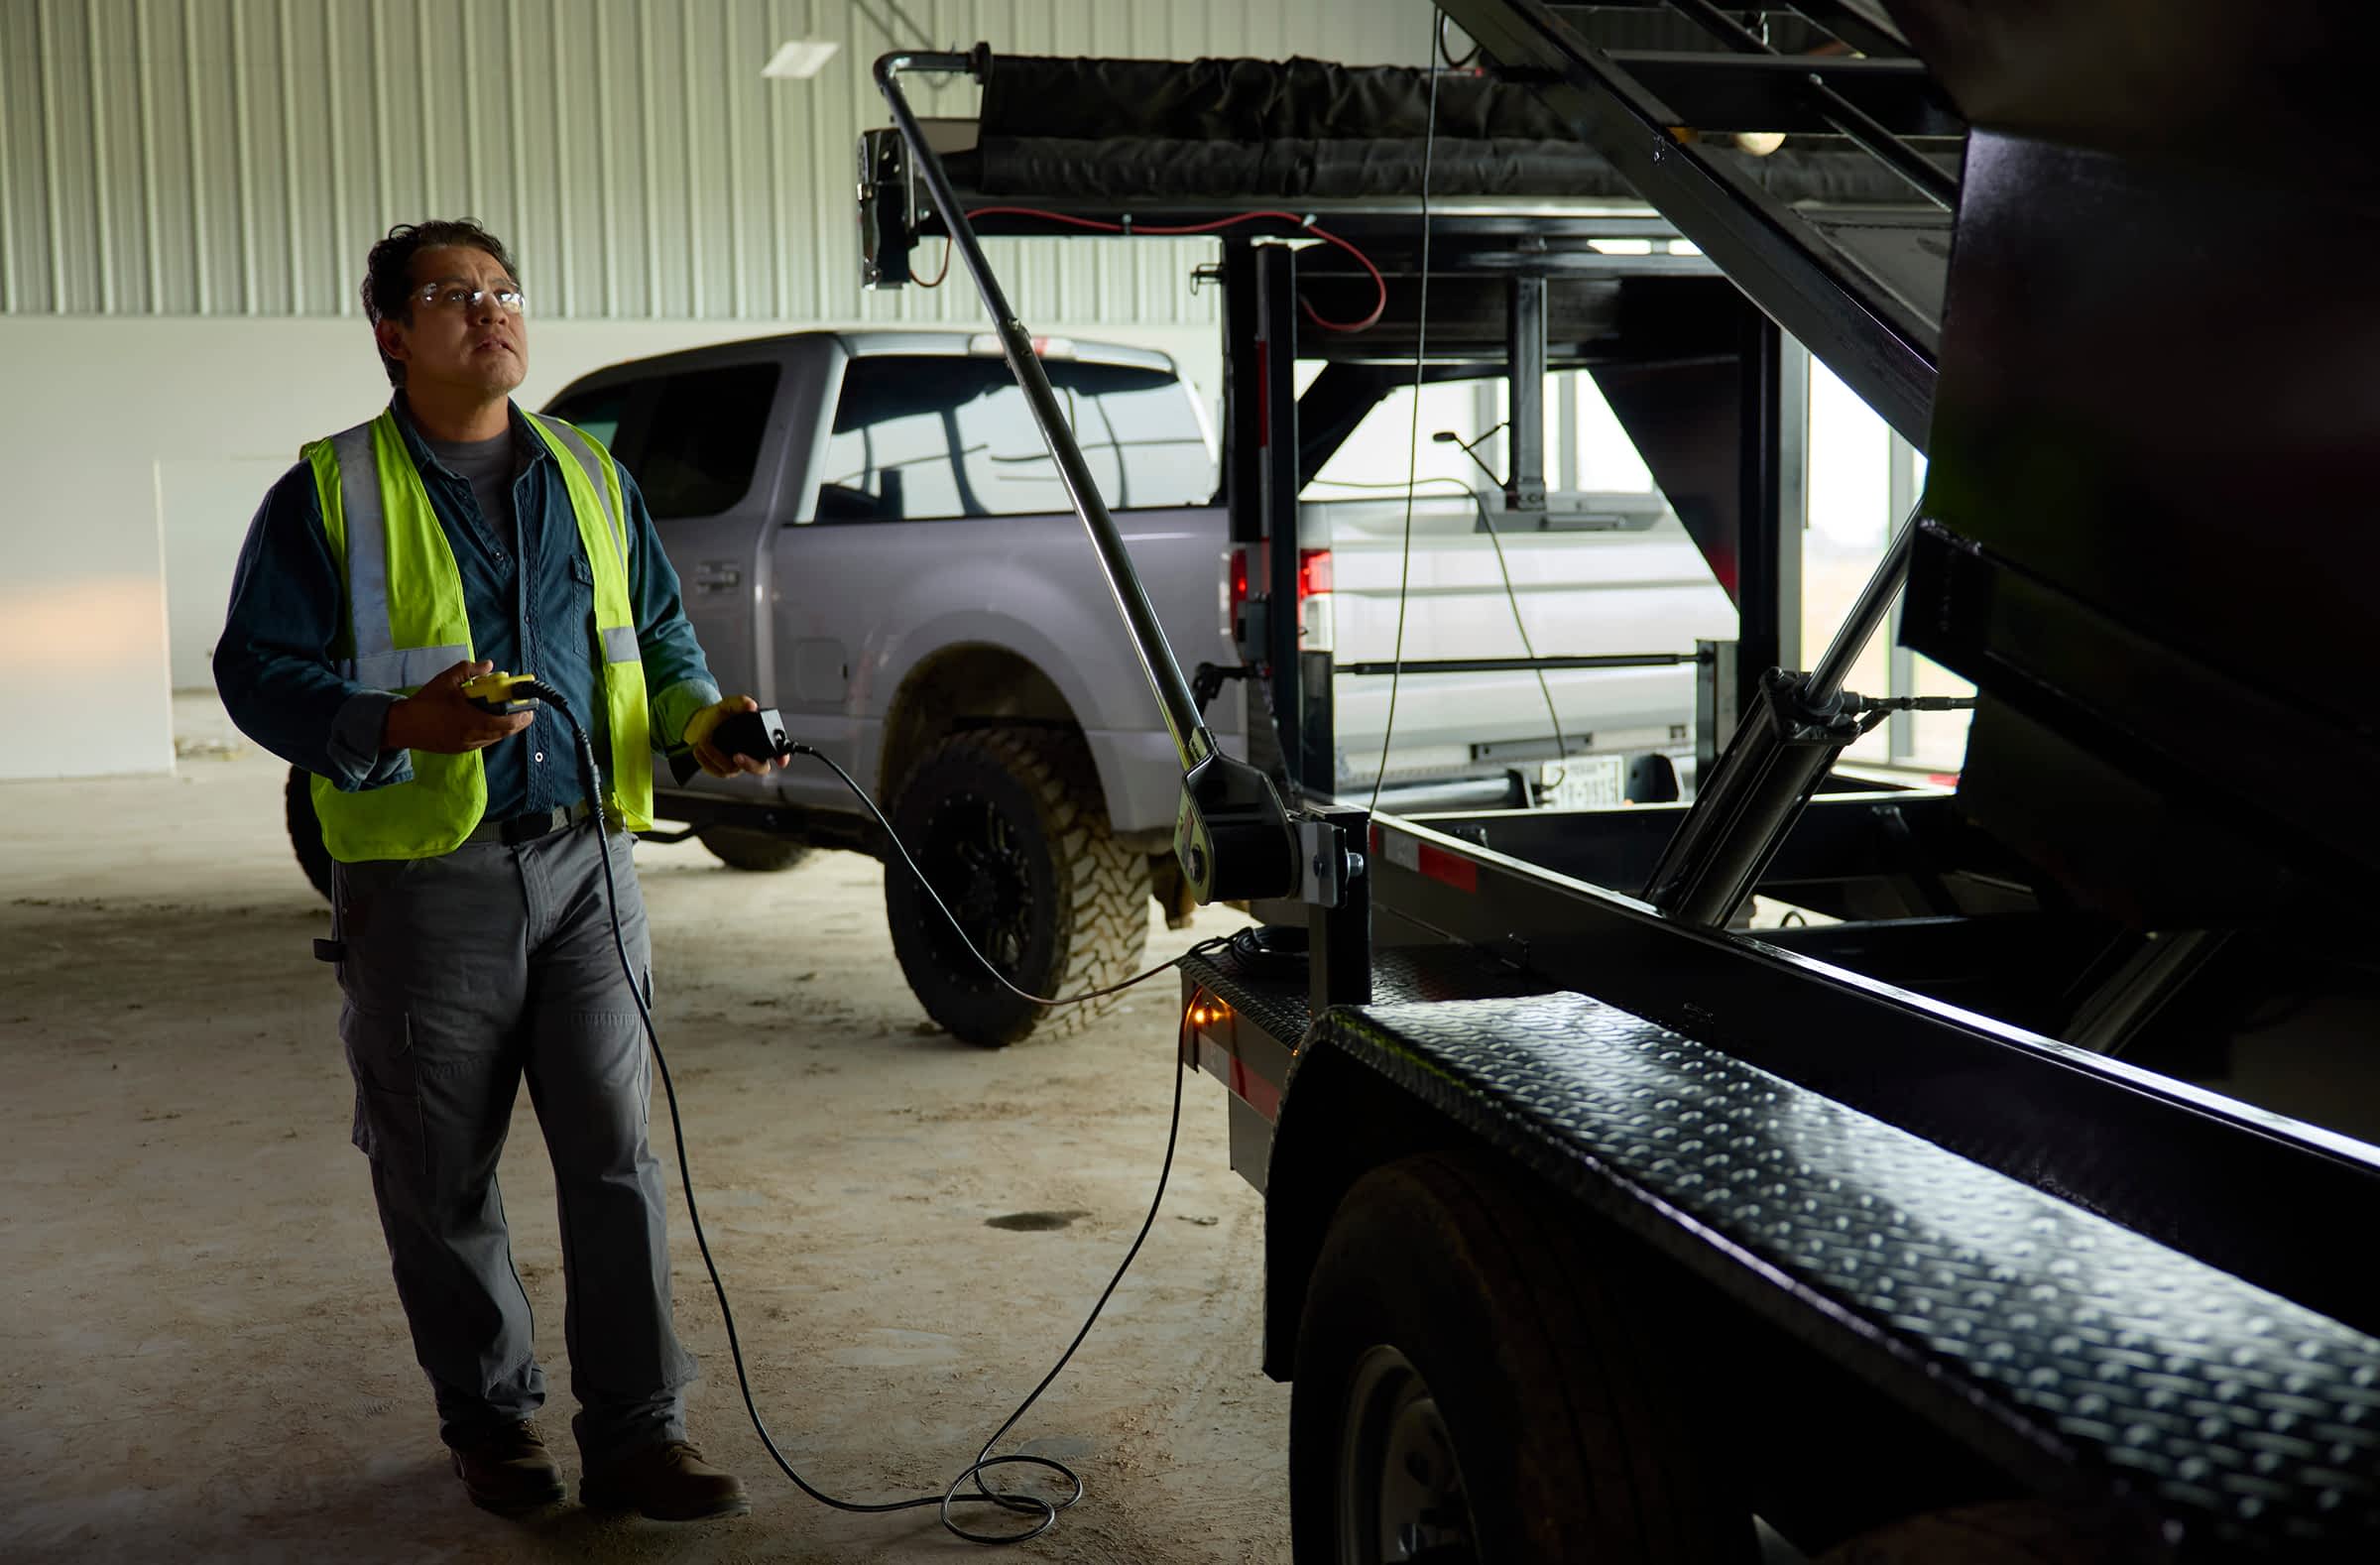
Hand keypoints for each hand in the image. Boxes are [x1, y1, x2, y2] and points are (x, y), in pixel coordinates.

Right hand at [382, 660, 535, 754]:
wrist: (403, 726)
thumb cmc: (426, 703)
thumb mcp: (446, 680)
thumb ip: (469, 670)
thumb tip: (489, 665)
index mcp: (472, 722)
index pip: (506, 723)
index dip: (521, 717)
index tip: (529, 708)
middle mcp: (473, 737)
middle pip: (504, 732)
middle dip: (516, 721)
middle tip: (522, 709)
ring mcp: (467, 746)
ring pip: (495, 738)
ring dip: (504, 726)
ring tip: (506, 712)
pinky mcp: (461, 749)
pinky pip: (484, 741)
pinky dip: (491, 730)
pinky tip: (488, 718)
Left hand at [685, 695, 789, 777]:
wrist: (699, 725)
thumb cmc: (718, 717)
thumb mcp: (727, 706)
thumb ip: (739, 703)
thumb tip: (751, 705)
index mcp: (759, 740)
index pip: (777, 752)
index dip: (782, 757)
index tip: (780, 761)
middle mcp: (752, 755)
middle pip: (760, 768)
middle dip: (750, 764)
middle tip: (737, 756)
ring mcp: (738, 764)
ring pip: (733, 769)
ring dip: (716, 757)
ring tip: (703, 744)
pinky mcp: (723, 770)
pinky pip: (718, 772)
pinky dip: (706, 761)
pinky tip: (698, 751)